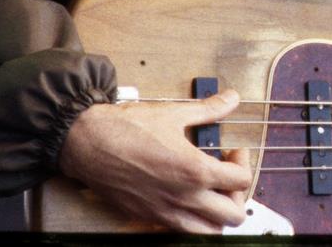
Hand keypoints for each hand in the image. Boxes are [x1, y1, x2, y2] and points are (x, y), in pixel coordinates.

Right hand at [57, 88, 252, 233]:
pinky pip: (181, 232)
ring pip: (208, 233)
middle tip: (228, 176)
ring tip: (212, 192)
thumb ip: (209, 109)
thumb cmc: (127, 129)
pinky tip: (186, 198)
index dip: (244, 163)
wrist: (87, 144)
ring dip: (217, 215)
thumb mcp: (175, 113)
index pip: (242, 181)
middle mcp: (183, 198)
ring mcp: (164, 212)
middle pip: (233, 215)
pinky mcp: (147, 217)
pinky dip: (192, 222)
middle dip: (238, 195)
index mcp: (194, 171)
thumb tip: (231, 98)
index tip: (233, 152)